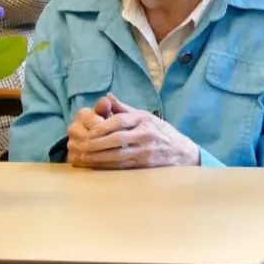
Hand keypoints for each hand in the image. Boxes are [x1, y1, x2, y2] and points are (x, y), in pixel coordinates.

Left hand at [68, 94, 199, 168]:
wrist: (182, 152)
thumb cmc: (160, 132)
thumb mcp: (145, 116)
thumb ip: (124, 108)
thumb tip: (106, 97)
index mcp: (143, 119)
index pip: (120, 120)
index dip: (102, 126)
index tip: (89, 131)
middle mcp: (145, 134)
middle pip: (117, 139)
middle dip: (97, 143)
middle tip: (81, 146)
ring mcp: (146, 150)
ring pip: (118, 154)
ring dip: (99, 157)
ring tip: (84, 157)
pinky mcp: (146, 165)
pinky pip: (123, 166)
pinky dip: (108, 166)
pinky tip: (97, 166)